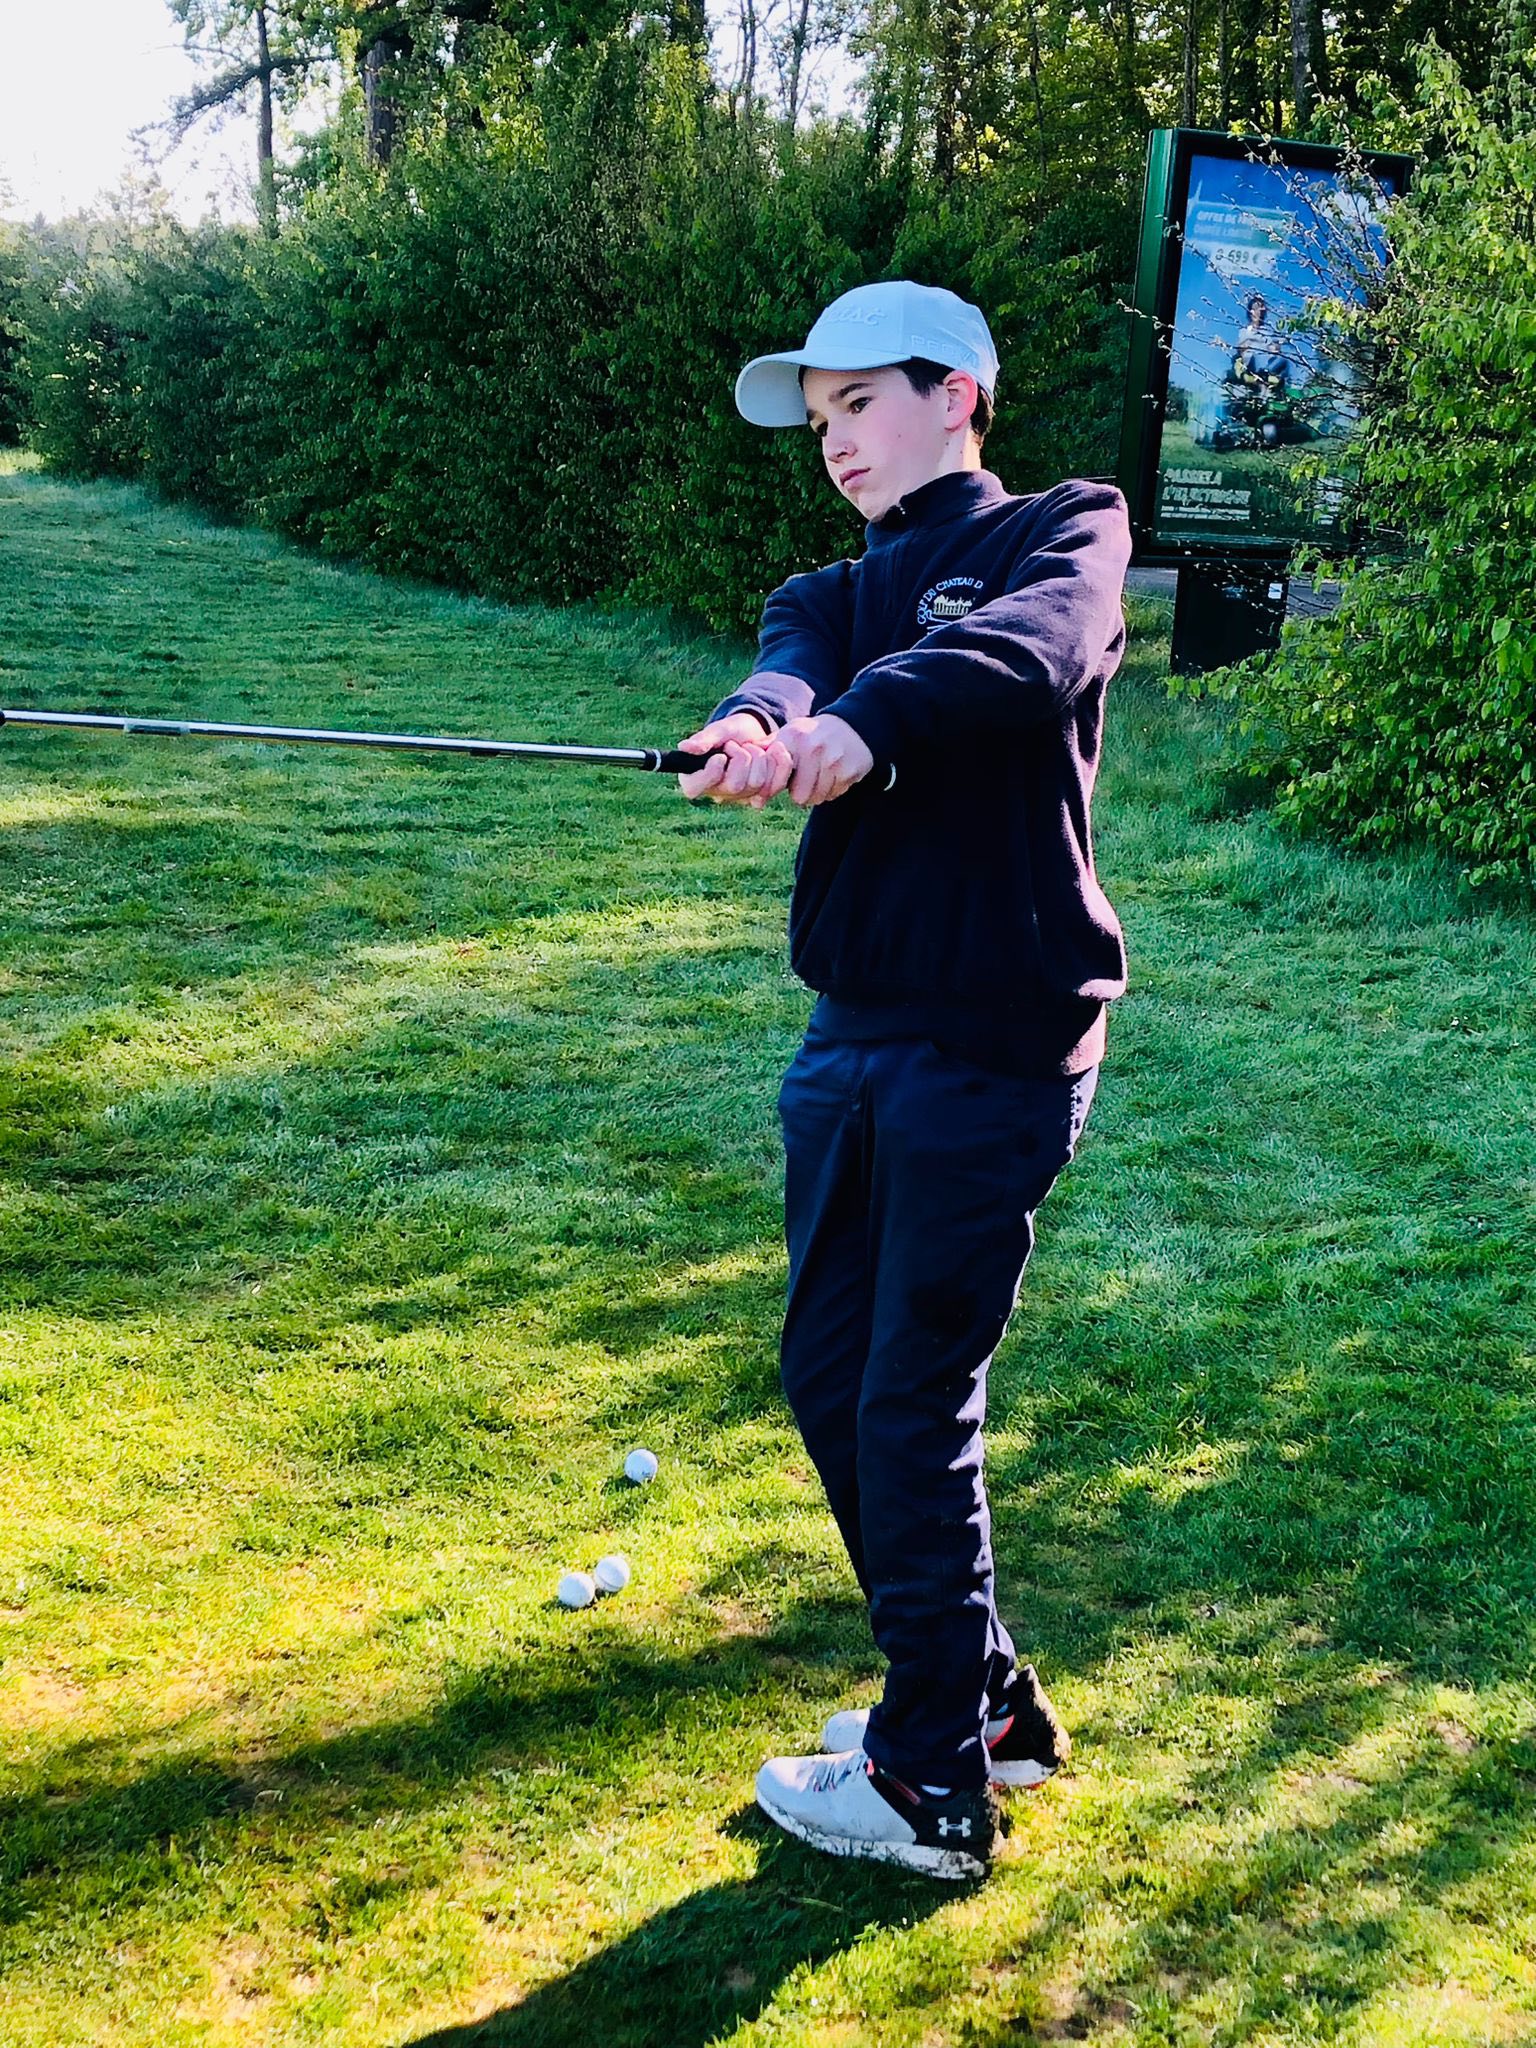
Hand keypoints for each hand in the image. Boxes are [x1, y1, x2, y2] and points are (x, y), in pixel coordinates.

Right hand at [674, 713, 793, 808]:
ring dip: (759, 757)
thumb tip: (684, 747)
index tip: (720, 757)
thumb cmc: (731, 731)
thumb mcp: (719, 730)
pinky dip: (777, 765)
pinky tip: (772, 752)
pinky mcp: (758, 797)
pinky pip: (774, 786)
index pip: (694, 789)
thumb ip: (703, 739)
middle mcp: (715, 792)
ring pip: (756, 783)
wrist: (756, 734)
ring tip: (752, 748)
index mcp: (695, 778)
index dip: (711, 773)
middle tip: (738, 746)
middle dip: (742, 757)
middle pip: (734, 785)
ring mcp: (738, 798)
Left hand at [774, 714, 874, 806]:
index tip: (776, 789)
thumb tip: (752, 797)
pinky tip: (833, 774)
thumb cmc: (812, 735)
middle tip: (803, 781)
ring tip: (818, 776)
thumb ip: (766, 757)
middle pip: (799, 797)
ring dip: (817, 793)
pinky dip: (833, 789)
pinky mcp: (850, 770)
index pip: (776, 780)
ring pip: (818, 798)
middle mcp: (813, 749)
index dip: (773, 790)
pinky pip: (835, 794)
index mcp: (792, 739)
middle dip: (799, 794)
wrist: (852, 724)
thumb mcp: (788, 735)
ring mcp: (833, 760)